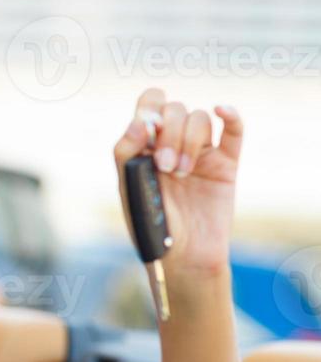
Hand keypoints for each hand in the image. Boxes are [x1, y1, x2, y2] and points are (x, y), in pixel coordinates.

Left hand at [112, 89, 242, 280]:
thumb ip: (126, 152)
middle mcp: (173, 143)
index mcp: (146, 145)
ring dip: (189, 141)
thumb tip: (140, 120)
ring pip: (200, 118)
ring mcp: (200, 152)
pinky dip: (231, 117)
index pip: (150, 104)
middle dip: (169, 134)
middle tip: (165, 168)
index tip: (148, 131)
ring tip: (182, 174)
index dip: (150, 107)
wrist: (181, 256)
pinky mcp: (226, 165)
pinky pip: (234, 132)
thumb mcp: (129, 187)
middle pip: (175, 110)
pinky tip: (222, 110)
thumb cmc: (151, 224)